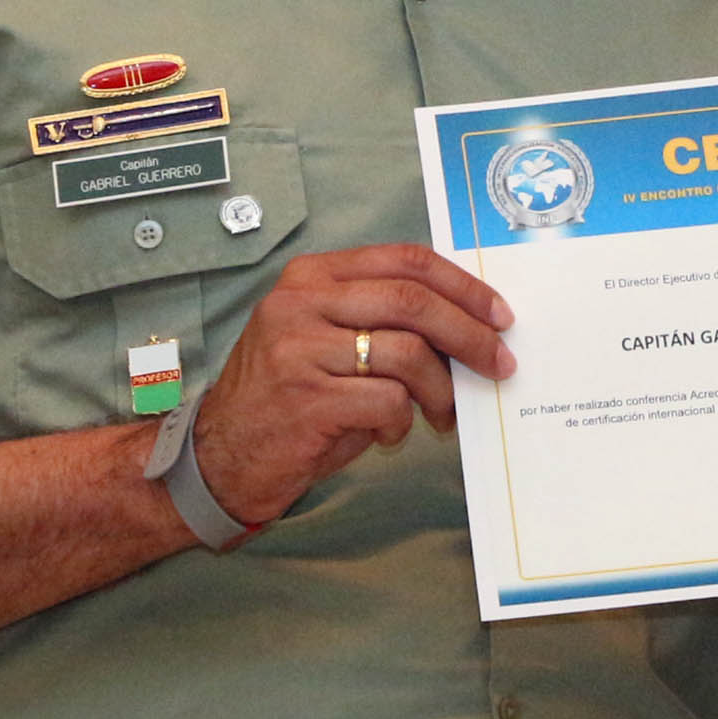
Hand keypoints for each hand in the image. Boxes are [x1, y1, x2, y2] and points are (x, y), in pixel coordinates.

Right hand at [193, 243, 513, 527]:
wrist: (219, 457)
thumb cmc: (286, 398)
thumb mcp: (326, 339)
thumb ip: (381, 320)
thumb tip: (467, 326)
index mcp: (312, 277)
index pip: (404, 261)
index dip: (462, 285)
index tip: (498, 314)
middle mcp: (301, 303)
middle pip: (413, 301)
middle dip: (469, 334)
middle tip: (499, 362)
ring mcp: (300, 350)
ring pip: (408, 353)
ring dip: (441, 390)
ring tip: (441, 415)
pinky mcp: (307, 399)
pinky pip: (388, 401)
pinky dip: (403, 421)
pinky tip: (390, 433)